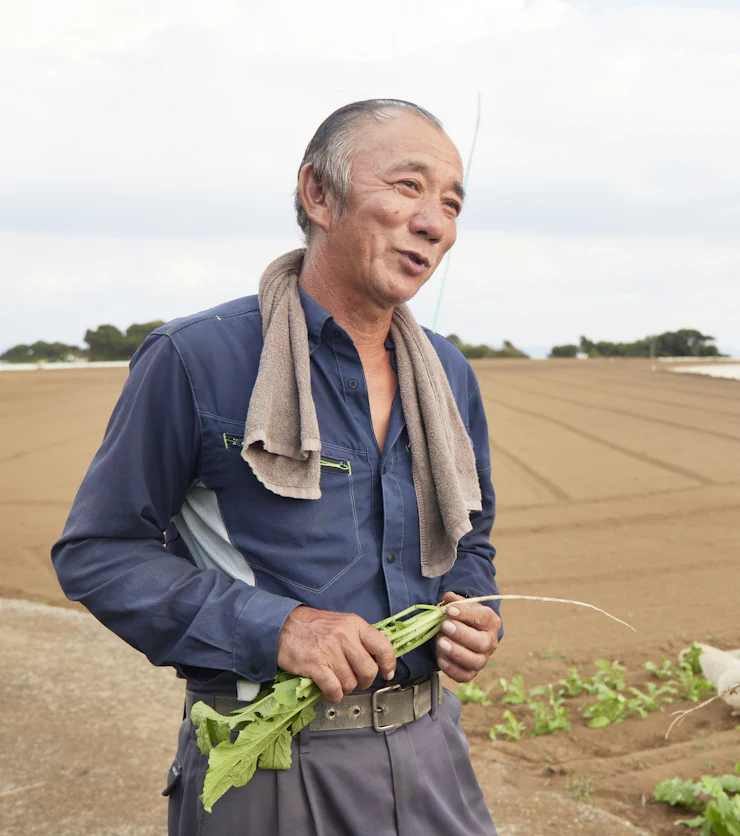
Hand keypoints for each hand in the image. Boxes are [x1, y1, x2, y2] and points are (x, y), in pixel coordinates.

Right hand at [277, 606, 396, 702]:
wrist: (283, 625)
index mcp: (353, 624)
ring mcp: (329, 650)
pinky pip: (333, 688)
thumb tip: (375, 659)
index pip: (382, 646)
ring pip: (350, 682)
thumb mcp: (341, 622)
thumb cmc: (313, 626)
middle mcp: (343, 635)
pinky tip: (330, 692)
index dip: (388, 664)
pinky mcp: (314, 664)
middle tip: (356, 681)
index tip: (387, 673)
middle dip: (364, 681)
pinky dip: (334, 695)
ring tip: (337, 683)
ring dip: (345, 689)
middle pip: (368, 670)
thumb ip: (358, 637)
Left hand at [435, 592, 500, 681]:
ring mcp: (482, 659)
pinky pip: (465, 676)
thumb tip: (448, 599)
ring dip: (457, 652)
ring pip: (475, 661)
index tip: (450, 610)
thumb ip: (454, 600)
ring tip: (441, 642)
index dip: (466, 614)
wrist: (465, 632)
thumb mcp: (461, 605)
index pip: (482, 617)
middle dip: (462, 635)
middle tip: (445, 626)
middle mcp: (490, 642)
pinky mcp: (472, 672)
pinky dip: (452, 670)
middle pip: (481, 643)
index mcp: (490, 621)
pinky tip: (441, 659)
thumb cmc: (463, 617)